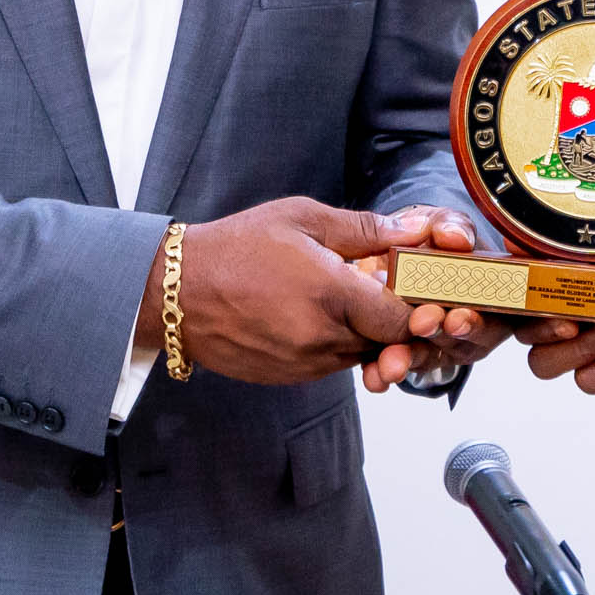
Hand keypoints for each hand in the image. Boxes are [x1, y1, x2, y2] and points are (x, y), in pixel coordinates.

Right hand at [133, 197, 435, 384]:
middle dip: (395, 319)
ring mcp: (305, 363)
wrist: (176, 292)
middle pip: (387, 341)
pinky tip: (321, 315)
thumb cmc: (238, 247)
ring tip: (349, 299)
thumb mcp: (301, 218)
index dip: (417, 305)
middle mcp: (323, 338)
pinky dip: (338, 344)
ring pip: (361, 354)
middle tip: (388, 290)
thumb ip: (362, 229)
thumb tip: (411, 231)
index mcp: (331, 294)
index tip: (419, 288)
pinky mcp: (289, 376)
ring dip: (367, 332)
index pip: (402, 318)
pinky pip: (332, 364)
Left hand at [358, 206, 511, 392]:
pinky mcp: (402, 350)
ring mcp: (436, 340)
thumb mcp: (440, 223)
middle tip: (421, 325)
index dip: (479, 321)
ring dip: (411, 359)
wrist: (387, 249)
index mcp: (489, 290)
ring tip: (391, 362)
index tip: (456, 319)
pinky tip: (373, 375)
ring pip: (430, 358)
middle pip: (466, 342)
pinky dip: (382, 373)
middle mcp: (468, 321)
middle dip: (442, 337)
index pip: (497, 314)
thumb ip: (451, 226)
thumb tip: (456, 237)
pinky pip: (395, 367)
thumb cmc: (427, 236)